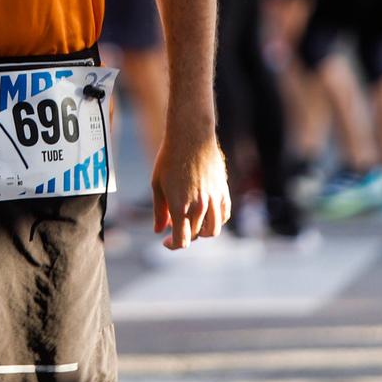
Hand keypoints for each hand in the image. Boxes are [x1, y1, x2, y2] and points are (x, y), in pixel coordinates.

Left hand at [150, 109, 229, 250]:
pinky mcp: (223, 192)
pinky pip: (223, 216)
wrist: (191, 136)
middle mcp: (199, 206)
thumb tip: (159, 231)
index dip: (173, 245)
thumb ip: (159, 211)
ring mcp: (214, 200)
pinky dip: (216, 220)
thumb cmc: (170, 159)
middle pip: (195, 235)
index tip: (167, 242)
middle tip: (175, 226)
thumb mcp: (157, 184)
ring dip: (202, 232)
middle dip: (185, 235)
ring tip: (192, 223)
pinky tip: (206, 214)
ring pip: (212, 230)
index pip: (182, 241)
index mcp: (180, 206)